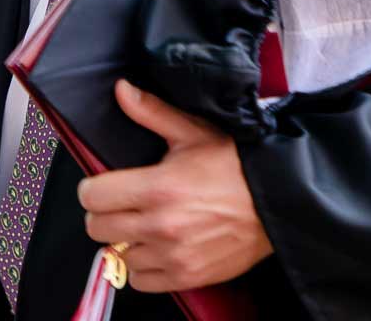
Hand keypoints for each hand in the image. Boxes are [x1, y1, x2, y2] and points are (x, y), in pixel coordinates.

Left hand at [77, 79, 271, 291]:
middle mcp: (161, 225)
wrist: (277, 201)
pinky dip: (142, 267)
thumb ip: (151, 112)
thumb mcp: (193, 132)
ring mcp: (173, 255)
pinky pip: (141, 281)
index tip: (103, 185)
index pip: (93, 196)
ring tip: (141, 226)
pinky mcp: (187, 276)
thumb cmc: (234, 163)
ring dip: (124, 241)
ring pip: (117, 256)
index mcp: (157, 187)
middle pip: (97, 228)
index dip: (93, 188)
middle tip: (121, 204)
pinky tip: (154, 248)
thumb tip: (121, 90)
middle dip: (104, 213)